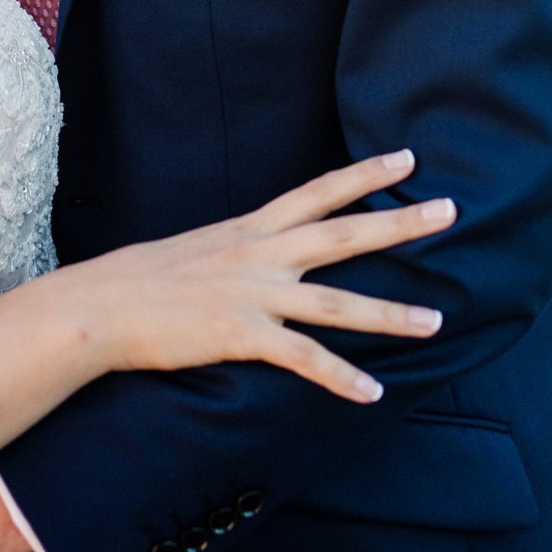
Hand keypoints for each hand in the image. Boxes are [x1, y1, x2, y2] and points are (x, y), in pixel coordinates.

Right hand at [95, 148, 455, 401]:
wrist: (101, 305)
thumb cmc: (142, 281)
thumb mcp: (198, 250)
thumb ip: (237, 253)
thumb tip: (260, 259)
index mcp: (250, 229)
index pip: (318, 192)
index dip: (364, 174)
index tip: (407, 158)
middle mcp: (259, 253)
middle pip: (343, 233)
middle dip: (399, 222)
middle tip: (449, 210)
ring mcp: (253, 293)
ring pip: (336, 301)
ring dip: (390, 313)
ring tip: (437, 321)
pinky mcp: (241, 333)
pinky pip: (303, 358)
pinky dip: (341, 377)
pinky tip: (373, 392)